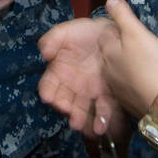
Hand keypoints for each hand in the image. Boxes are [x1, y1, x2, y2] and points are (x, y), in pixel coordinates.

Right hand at [38, 17, 125, 138]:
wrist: (113, 32)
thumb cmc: (86, 32)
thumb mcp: (67, 31)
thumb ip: (53, 39)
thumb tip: (45, 53)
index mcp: (60, 70)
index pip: (49, 84)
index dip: (48, 91)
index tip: (48, 97)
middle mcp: (72, 84)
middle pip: (64, 100)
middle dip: (64, 108)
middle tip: (65, 110)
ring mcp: (89, 91)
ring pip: (82, 108)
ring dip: (80, 118)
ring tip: (80, 124)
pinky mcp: (106, 94)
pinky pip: (103, 109)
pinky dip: (101, 119)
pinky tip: (100, 126)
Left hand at [97, 0, 157, 119]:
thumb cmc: (152, 65)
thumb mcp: (137, 33)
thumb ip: (123, 15)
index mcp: (107, 51)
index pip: (106, 33)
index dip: (119, 28)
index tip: (131, 28)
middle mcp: (107, 70)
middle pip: (111, 53)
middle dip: (121, 47)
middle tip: (139, 44)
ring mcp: (116, 87)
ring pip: (119, 70)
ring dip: (128, 65)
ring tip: (144, 62)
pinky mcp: (128, 100)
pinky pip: (128, 86)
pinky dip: (135, 81)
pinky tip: (146, 79)